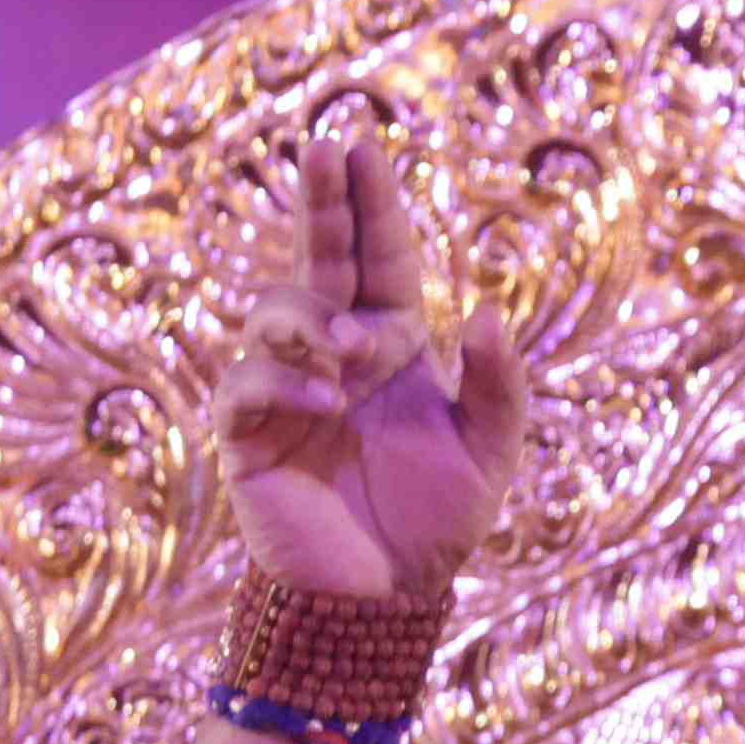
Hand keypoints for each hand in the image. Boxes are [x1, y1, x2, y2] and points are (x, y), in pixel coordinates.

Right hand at [217, 128, 528, 598]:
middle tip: (321, 148)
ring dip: (310, 317)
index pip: (380, 256)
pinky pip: (247, 386)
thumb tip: (483, 312)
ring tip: (350, 352)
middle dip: (321, 201)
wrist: (384, 599)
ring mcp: (287, 389)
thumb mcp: (490, 453)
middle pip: (320, 257)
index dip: (370, 202)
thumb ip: (497, 384)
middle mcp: (336, 352)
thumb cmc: (435, 523)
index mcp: (394, 341)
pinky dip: (283, 382)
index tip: (360, 145)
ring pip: (275, 312)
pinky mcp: (249, 435)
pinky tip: (326, 401)